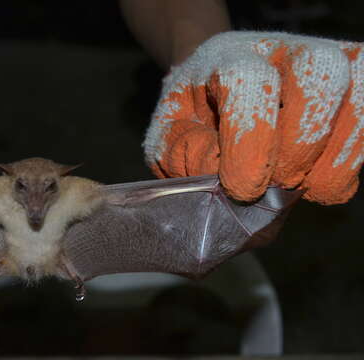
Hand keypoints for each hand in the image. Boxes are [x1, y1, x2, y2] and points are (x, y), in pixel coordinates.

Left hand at [144, 31, 363, 203]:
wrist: (214, 86)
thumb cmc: (193, 114)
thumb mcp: (169, 135)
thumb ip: (184, 154)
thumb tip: (220, 176)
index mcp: (226, 57)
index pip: (248, 81)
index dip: (250, 139)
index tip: (240, 187)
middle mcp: (281, 50)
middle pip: (319, 75)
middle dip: (301, 143)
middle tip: (277, 183)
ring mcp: (324, 63)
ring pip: (360, 95)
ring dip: (334, 157)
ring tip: (300, 187)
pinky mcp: (351, 85)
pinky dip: (348, 162)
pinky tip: (315, 180)